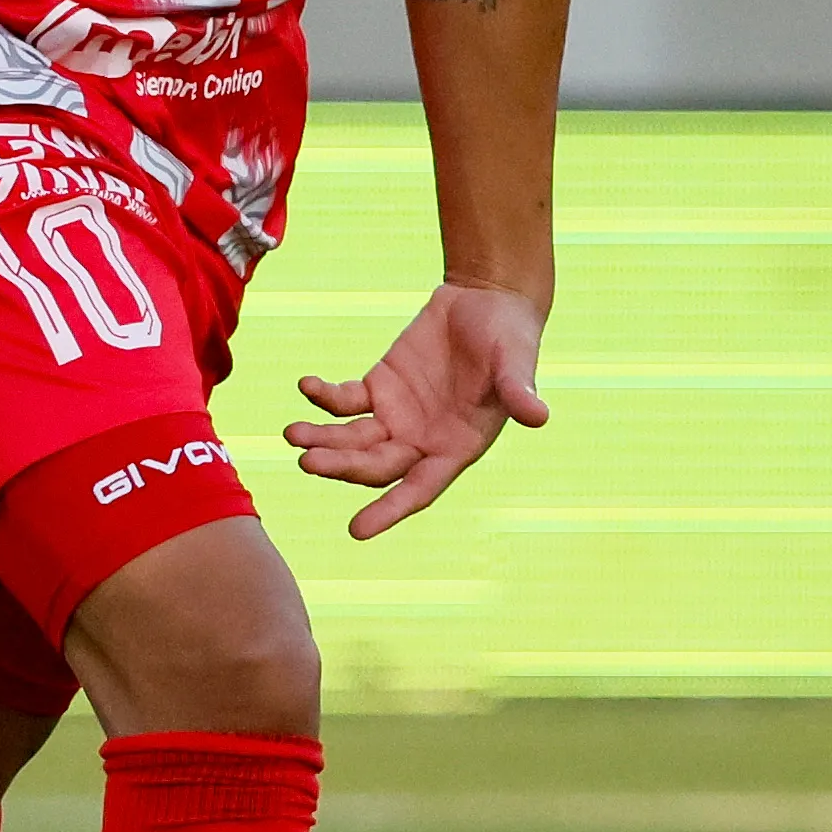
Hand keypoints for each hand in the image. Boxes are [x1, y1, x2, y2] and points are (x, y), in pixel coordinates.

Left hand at [285, 282, 551, 540]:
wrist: (487, 300)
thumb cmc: (510, 336)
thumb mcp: (516, 361)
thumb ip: (519, 390)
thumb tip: (539, 417)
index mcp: (456, 447)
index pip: (419, 489)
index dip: (390, 510)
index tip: (357, 530)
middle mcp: (422, 441)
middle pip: (375, 465)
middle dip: (342, 466)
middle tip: (308, 460)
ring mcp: (397, 416)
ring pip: (352, 439)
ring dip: (322, 439)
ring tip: (291, 433)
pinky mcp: (379, 387)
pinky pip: (344, 401)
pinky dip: (323, 397)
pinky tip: (307, 386)